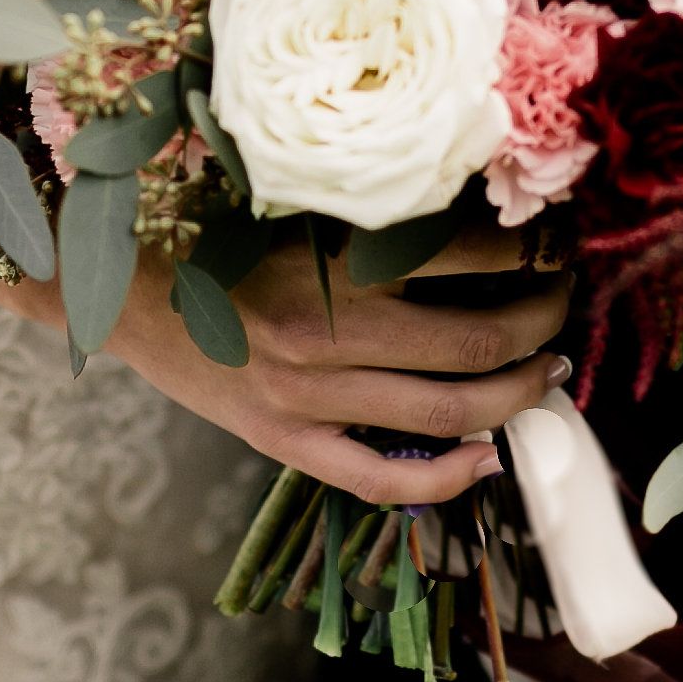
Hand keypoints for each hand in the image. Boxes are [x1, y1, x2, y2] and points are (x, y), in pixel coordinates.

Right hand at [110, 226, 571, 502]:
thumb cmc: (212, 231)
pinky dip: (446, 478)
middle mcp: (329, 332)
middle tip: (564, 301)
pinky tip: (486, 458)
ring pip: (450, 412)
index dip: (532, 246)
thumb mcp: (296, 202)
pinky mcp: (285, 442)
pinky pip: (382, 479)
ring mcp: (308, 398)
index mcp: (333, 259)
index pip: (471, 252)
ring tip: (547, 370)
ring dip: (518, 393)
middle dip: (543, 320)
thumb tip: (477, 215)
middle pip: (479, 340)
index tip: (554, 239)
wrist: (119, 287)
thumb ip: (374, 215)